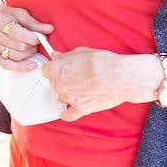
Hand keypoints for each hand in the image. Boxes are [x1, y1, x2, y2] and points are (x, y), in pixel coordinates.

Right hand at [0, 6, 52, 69]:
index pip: (18, 33)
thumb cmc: (4, 16)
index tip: (42, 36)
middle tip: (36, 41)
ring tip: (31, 47)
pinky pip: (7, 65)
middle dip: (32, 45)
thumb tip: (49, 29)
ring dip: (29, 54)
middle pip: (19, 46)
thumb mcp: (18, 13)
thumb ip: (33, 22)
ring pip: (16, 56)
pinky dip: (21, 66)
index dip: (33, 37)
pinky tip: (31, 64)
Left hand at [43, 47, 159, 120]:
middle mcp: (60, 85)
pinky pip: (68, 115)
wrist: (121, 77)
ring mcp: (69, 98)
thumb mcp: (82, 52)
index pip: (46, 70)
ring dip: (68, 94)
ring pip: (61, 97)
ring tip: (82, 89)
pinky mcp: (80, 109)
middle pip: (54, 84)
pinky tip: (67, 112)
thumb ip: (66, 55)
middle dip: (62, 80)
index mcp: (57, 69)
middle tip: (76, 77)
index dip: (54, 69)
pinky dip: (67, 114)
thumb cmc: (104, 63)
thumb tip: (56, 55)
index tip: (59, 69)